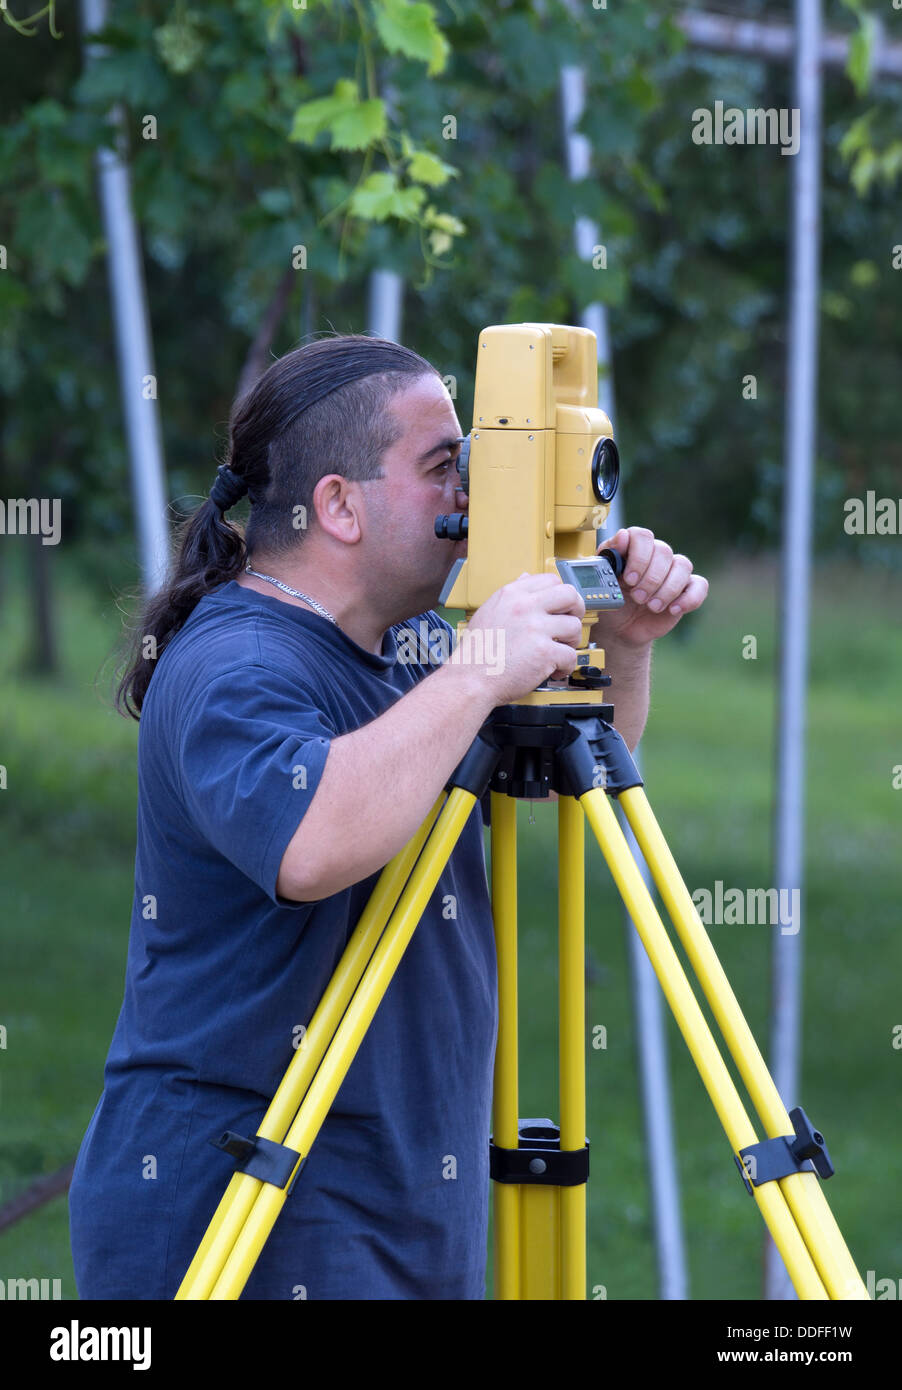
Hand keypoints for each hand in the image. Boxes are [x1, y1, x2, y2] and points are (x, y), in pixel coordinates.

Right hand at [459, 571, 585, 702]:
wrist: (469, 679)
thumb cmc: (476, 651)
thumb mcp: (489, 611)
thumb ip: (511, 596)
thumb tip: (526, 578)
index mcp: (512, 594)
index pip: (550, 580)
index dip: (561, 594)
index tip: (561, 607)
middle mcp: (525, 607)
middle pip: (569, 594)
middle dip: (576, 610)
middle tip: (569, 624)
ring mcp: (536, 628)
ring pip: (574, 626)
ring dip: (571, 642)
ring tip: (559, 651)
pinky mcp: (544, 652)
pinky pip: (570, 655)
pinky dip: (565, 667)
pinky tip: (554, 670)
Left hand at [593, 527, 707, 646]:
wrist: (619, 629)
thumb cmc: (610, 601)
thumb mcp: (602, 581)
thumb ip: (609, 558)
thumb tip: (622, 535)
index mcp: (632, 548)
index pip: (642, 536)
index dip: (638, 556)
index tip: (629, 579)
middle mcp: (654, 555)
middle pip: (663, 551)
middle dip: (650, 578)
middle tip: (638, 597)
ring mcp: (672, 571)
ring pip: (682, 565)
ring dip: (667, 589)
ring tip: (652, 606)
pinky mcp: (686, 590)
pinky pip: (699, 585)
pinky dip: (689, 598)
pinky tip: (673, 610)